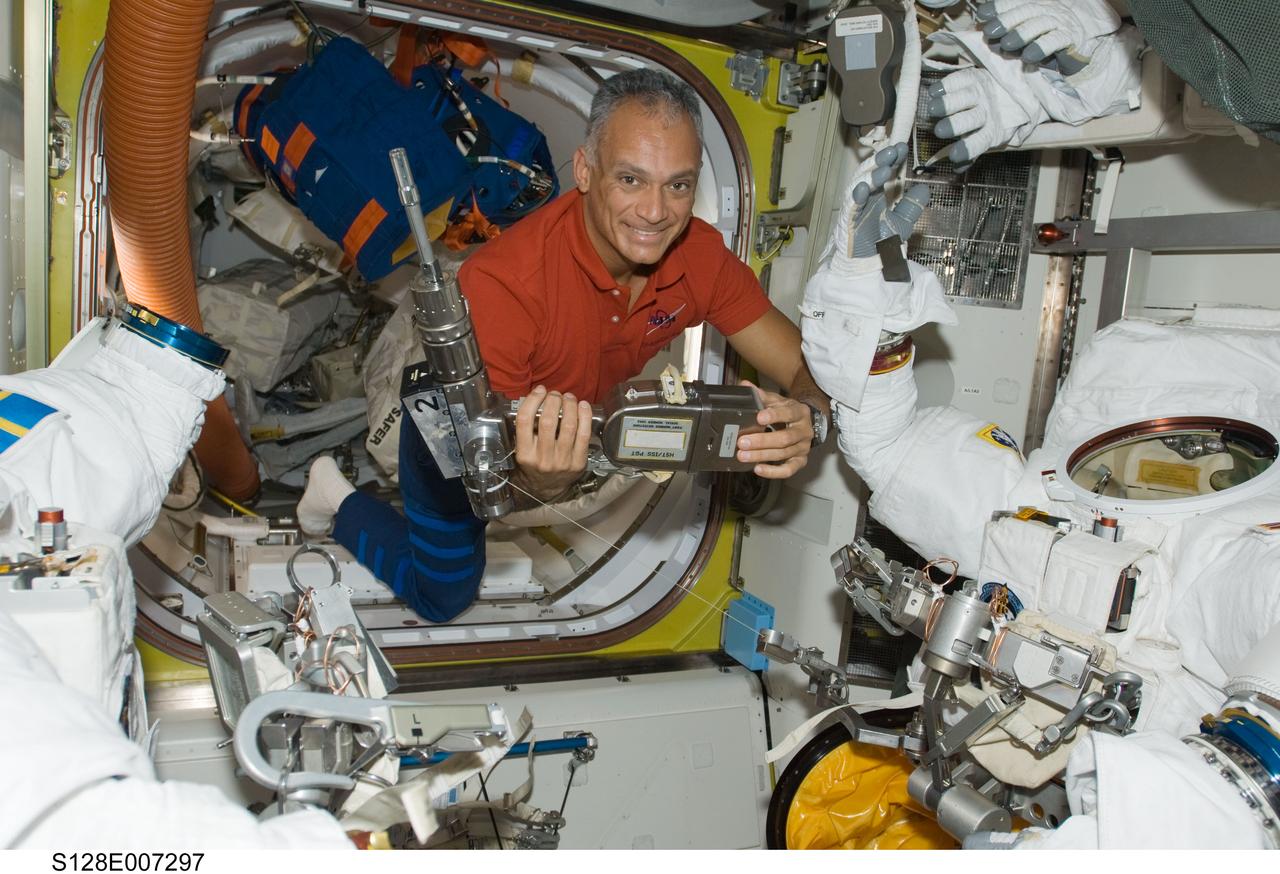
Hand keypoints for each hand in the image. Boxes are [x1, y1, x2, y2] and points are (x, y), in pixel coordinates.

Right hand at [513, 385, 592, 500]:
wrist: (547, 488)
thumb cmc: (535, 464)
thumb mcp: (523, 450)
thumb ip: (527, 428)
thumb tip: (538, 398)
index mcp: (525, 454)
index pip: (525, 421)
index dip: (533, 401)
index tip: (539, 391)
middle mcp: (543, 459)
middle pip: (549, 421)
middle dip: (553, 401)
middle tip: (556, 395)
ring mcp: (562, 461)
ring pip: (569, 426)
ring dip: (570, 406)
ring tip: (568, 398)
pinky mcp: (578, 462)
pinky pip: (584, 434)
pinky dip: (584, 416)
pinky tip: (583, 406)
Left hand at [735, 380, 814, 479]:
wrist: (803, 422)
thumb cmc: (787, 412)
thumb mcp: (776, 401)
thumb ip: (761, 395)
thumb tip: (745, 386)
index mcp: (800, 412)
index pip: (789, 413)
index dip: (774, 416)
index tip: (759, 417)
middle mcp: (804, 431)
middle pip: (785, 438)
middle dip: (762, 441)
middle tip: (742, 442)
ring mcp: (803, 448)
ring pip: (783, 454)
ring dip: (761, 456)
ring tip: (743, 456)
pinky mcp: (800, 461)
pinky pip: (788, 470)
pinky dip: (773, 472)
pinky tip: (758, 469)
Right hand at [851, 143, 929, 258]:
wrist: (869, 267)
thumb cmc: (880, 244)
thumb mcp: (902, 222)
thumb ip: (912, 205)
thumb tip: (925, 188)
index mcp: (876, 195)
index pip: (883, 172)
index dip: (892, 160)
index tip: (902, 148)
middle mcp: (865, 198)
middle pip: (870, 174)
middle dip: (880, 161)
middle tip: (893, 150)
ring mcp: (855, 209)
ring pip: (859, 186)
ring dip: (871, 176)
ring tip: (884, 167)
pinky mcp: (848, 222)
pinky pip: (851, 207)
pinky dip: (856, 197)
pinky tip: (864, 187)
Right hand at [927, 67, 1039, 166]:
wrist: (1011, 89)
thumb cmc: (992, 119)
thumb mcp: (988, 137)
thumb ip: (972, 153)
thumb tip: (957, 170)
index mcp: (991, 132)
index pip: (979, 142)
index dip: (968, 150)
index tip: (954, 157)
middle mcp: (987, 112)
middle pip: (972, 119)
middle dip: (955, 125)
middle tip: (940, 131)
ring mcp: (980, 92)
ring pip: (966, 98)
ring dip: (948, 104)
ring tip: (933, 108)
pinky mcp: (974, 76)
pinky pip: (960, 79)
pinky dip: (946, 85)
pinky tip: (934, 92)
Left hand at [975, 0, 1119, 73]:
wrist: (1078, 52)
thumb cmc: (1044, 42)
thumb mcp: (1023, 33)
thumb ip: (1005, 31)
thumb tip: (983, 33)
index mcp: (1035, 5)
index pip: (1017, 2)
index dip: (1000, 6)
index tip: (983, 14)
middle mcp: (1048, 10)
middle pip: (1027, 11)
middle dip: (1007, 20)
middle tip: (990, 31)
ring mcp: (1061, 23)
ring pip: (1040, 25)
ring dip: (1022, 34)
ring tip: (1007, 44)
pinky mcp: (1070, 40)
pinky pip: (1055, 41)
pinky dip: (1042, 47)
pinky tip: (1030, 55)